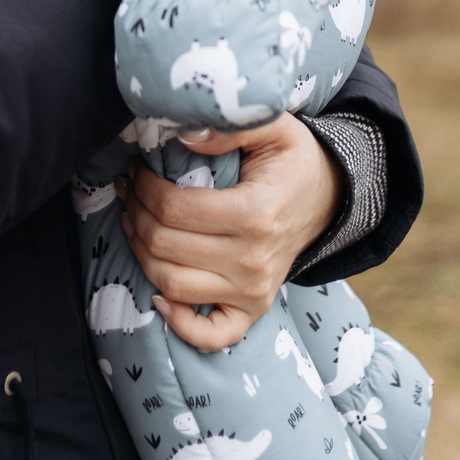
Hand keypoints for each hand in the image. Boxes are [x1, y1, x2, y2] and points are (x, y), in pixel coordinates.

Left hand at [119, 115, 340, 350]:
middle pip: (165, 245)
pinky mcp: (253, 309)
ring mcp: (253, 290)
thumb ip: (230, 124)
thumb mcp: (274, 126)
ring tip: (133, 222)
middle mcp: (252, 260)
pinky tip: (158, 296)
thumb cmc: (295, 161)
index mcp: (255, 214)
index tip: (136, 170)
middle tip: (129, 191)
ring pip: (171, 284)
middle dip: (135, 213)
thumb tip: (183, 133)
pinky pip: (211, 335)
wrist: (330, 198)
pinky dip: (178, 323)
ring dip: (140, 253)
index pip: (174, 209)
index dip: (144, 188)